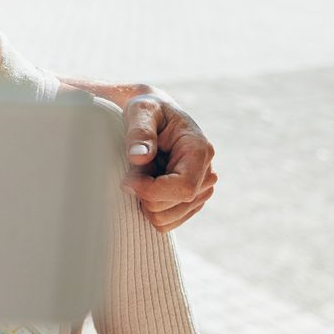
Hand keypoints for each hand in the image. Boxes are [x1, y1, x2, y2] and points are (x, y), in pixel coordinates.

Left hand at [119, 90, 217, 230]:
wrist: (155, 116)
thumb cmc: (147, 111)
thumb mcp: (140, 111)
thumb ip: (140, 132)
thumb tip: (139, 157)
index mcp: (199, 151)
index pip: (182, 188)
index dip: (151, 190)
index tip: (126, 180)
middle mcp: (207, 173)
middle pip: (171, 206)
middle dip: (143, 193)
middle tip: (133, 169)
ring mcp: (201, 190)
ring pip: (166, 219)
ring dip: (145, 201)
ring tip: (143, 174)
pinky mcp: (191, 202)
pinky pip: (165, 222)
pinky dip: (149, 208)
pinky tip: (147, 185)